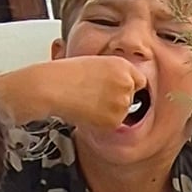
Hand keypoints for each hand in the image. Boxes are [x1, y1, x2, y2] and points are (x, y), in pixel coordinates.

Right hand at [0, 54, 165, 137]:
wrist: (52, 87)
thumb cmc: (65, 74)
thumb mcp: (95, 64)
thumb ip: (114, 75)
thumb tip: (123, 89)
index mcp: (123, 65)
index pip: (139, 81)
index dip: (126, 87)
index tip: (115, 91)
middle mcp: (127, 83)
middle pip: (131, 98)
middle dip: (117, 101)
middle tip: (94, 98)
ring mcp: (122, 102)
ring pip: (122, 113)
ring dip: (109, 113)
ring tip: (87, 103)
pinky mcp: (114, 120)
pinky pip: (112, 126)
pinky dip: (100, 124)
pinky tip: (85, 112)